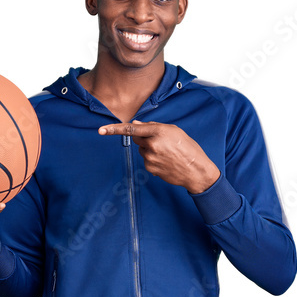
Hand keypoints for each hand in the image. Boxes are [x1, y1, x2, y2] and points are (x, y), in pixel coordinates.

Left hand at [97, 120, 219, 192]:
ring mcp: (149, 158)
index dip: (114, 129)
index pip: (132, 129)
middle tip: (162, 143)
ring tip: (167, 153)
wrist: (196, 171)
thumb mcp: (174, 131)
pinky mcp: (149, 168)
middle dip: (145, 139)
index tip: (101, 130)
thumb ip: (153, 127)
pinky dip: (153, 159)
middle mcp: (152, 144)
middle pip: (137, 139)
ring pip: (141, 150)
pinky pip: (145, 160)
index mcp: (158, 131)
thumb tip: (135, 125)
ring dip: (150, 149)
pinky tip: (165, 161)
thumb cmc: (188, 148)